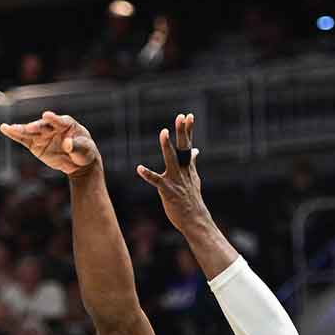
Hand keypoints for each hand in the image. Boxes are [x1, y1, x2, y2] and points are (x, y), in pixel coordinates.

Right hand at [0, 112, 99, 175]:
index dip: (53, 118)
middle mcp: (52, 126)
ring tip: (8, 128)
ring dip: (20, 130)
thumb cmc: (84, 152)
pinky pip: (24, 139)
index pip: (59, 121)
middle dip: (35, 127)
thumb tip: (68, 144)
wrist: (78, 162)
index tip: (46, 115)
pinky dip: (14, 134)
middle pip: (42, 126)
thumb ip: (76, 147)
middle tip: (29, 128)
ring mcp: (43, 134)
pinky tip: (4, 128)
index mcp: (67, 124)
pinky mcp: (35, 143)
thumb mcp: (84, 150)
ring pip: (31, 132)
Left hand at [136, 113, 210, 233]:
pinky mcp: (168, 190)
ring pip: (171, 160)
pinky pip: (156, 181)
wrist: (195, 219)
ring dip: (167, 146)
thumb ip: (191, 163)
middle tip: (181, 116)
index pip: (188, 145)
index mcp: (188, 167)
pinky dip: (148, 174)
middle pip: (183, 148)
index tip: (188, 116)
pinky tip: (139, 168)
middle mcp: (183, 171)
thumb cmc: (191, 199)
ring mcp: (176, 180)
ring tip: (163, 132)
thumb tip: (195, 151)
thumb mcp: (193, 178)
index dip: (187, 130)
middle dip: (182, 132)